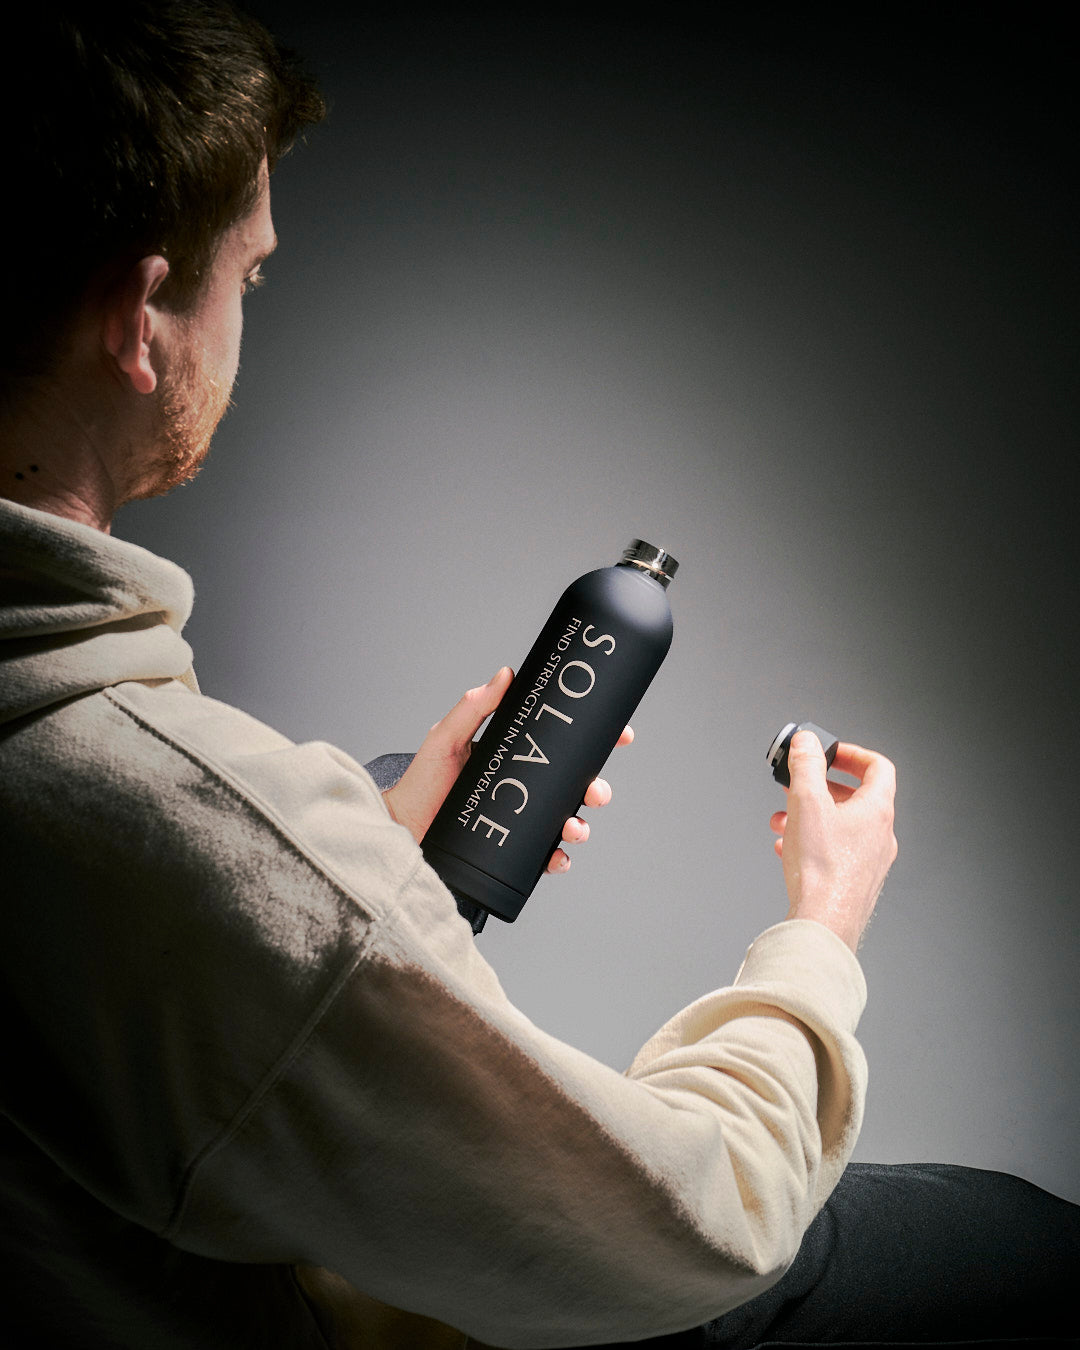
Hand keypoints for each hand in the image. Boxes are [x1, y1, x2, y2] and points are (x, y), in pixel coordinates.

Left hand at [383, 667, 632, 874]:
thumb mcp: (447, 738)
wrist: (400, 829)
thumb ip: (473, 707)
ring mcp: (522, 822)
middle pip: (577, 787)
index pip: (566, 747)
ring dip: (581, 825)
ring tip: (573, 826)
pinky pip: (545, 858)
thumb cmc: (422, 782)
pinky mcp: (513, 852)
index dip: (599, 740)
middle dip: (597, 789)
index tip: (621, 734)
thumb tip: (506, 674)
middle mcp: (526, 789)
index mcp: (518, 757)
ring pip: (568, 822)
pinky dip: (560, 859)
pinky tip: (558, 856)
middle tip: (595, 791)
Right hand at [769, 731, 896, 952]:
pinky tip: (785, 848)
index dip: (852, 754)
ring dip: (811, 817)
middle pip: (855, 797)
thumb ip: (806, 765)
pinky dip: (812, 842)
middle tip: (798, 785)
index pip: (878, 767)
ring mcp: (871, 862)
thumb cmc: (820, 869)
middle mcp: (881, 836)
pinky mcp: (856, 882)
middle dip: (820, 788)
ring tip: (782, 821)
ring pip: (841, 826)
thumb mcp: (806, 803)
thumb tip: (807, 741)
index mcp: (877, 811)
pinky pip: (835, 852)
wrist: (824, 924)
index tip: (829, 753)